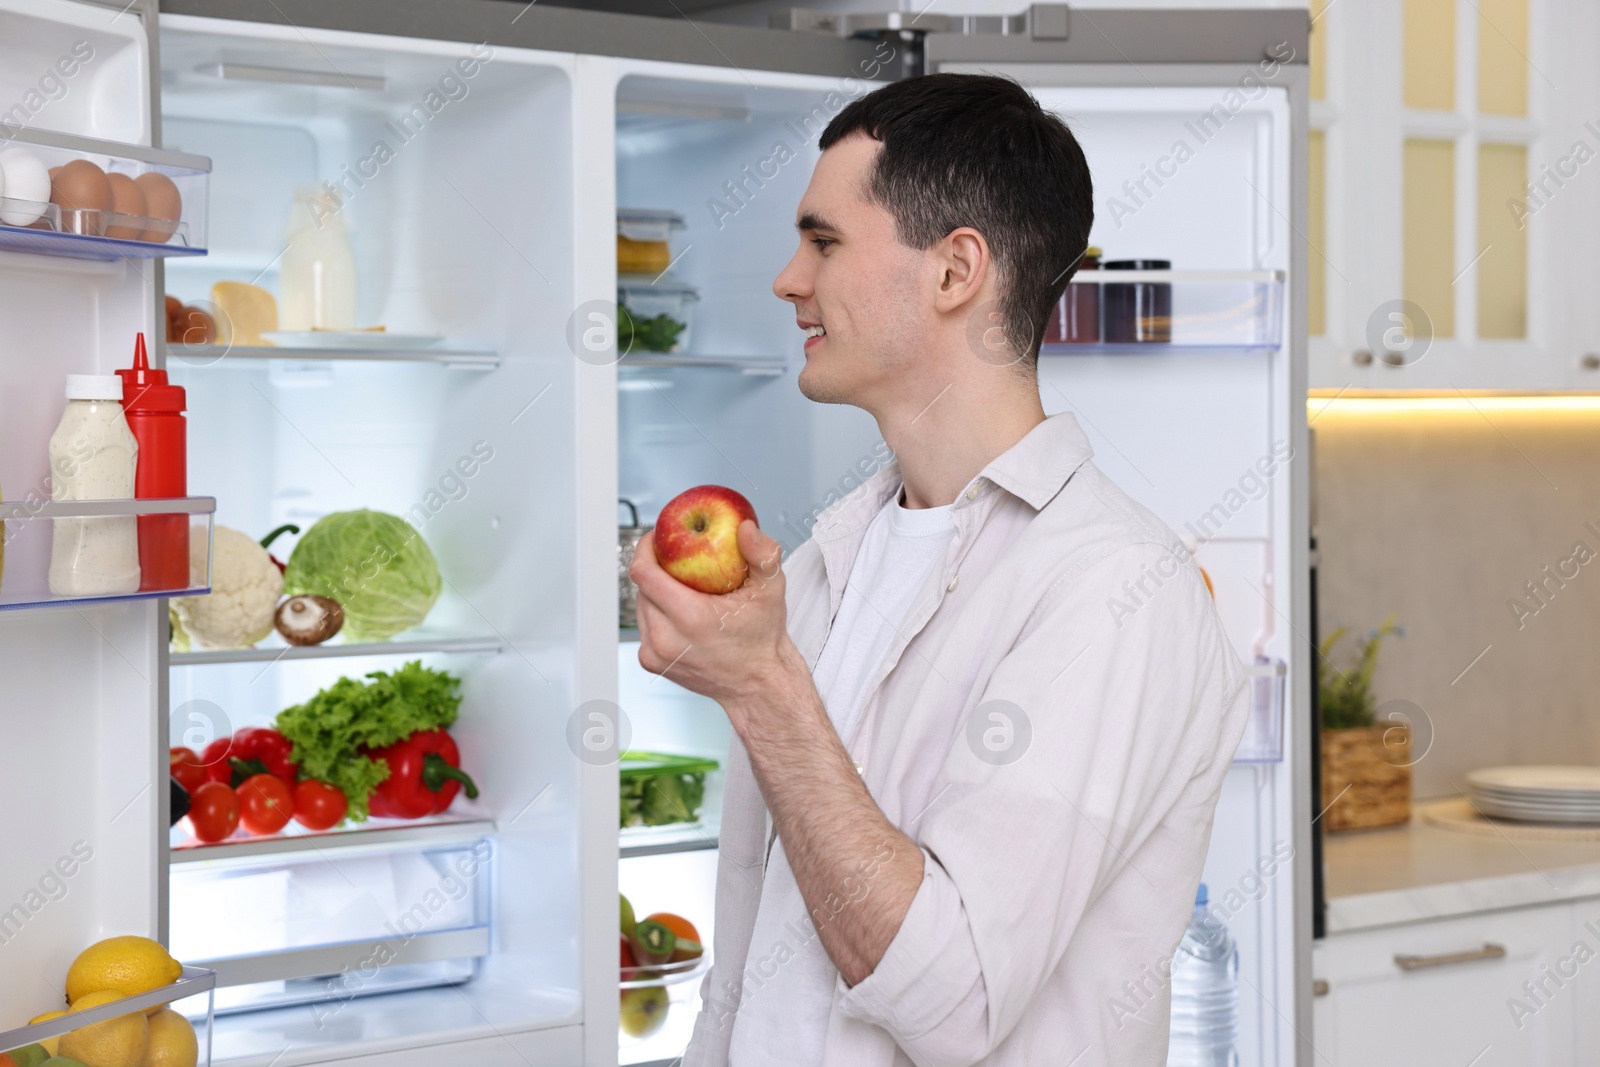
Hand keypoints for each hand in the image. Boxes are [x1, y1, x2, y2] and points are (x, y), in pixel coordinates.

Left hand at [628, 519, 799, 710]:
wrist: (758, 685)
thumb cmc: (763, 640)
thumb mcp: (771, 591)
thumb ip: (763, 554)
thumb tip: (745, 529)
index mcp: (690, 618)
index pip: (644, 573)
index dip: (646, 548)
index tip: (659, 537)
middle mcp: (666, 639)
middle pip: (641, 586)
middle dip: (655, 566)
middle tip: (676, 555)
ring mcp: (656, 654)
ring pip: (640, 605)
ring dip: (655, 589)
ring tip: (681, 582)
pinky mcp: (652, 663)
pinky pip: (645, 624)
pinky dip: (657, 611)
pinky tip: (679, 607)